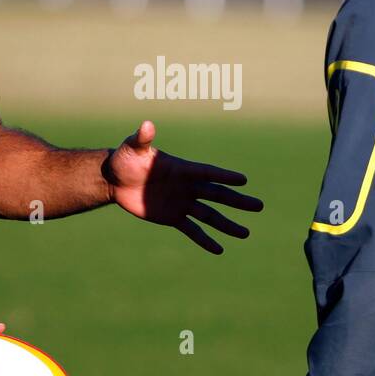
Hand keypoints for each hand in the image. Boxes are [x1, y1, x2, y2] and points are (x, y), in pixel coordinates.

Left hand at [101, 120, 263, 253]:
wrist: (115, 179)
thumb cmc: (125, 159)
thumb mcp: (132, 148)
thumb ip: (142, 139)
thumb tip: (146, 125)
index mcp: (182, 169)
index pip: (208, 173)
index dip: (224, 176)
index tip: (243, 180)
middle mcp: (187, 186)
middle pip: (218, 195)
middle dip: (238, 201)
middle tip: (259, 206)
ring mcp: (182, 203)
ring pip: (210, 216)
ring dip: (228, 225)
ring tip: (246, 234)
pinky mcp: (173, 217)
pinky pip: (193, 230)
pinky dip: (205, 241)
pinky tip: (219, 250)